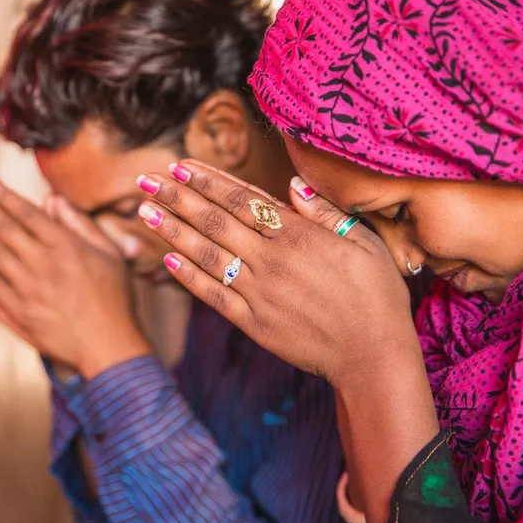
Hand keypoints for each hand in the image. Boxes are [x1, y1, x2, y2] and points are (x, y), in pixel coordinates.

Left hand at [0, 169, 151, 378]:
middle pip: (1, 227)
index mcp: (66, 246)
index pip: (25, 212)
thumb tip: (51, 199)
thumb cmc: (115, 298)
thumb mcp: (110, 254)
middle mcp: (42, 264)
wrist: (109, 347)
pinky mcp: (17, 314)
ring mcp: (26, 290)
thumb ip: (80, 224)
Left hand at [135, 161, 420, 388]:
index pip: (243, 200)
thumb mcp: (365, 243)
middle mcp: (272, 261)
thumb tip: (293, 184)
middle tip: (147, 180)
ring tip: (145, 211)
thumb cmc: (376, 297)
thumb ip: (326, 213)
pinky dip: (189, 278)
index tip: (182, 166)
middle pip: (216, 222)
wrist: (373, 357)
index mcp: (299, 236)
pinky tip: (167, 261)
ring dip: (173, 231)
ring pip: (207, 255)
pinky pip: (213, 296)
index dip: (209, 181)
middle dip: (179, 197)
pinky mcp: (253, 324)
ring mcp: (259, 293)